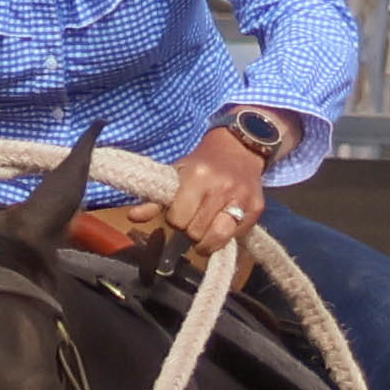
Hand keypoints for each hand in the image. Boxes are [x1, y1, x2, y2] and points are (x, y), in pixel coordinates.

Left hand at [129, 120, 275, 258]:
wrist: (240, 148)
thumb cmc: (202, 164)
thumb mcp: (176, 175)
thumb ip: (154, 199)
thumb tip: (133, 217)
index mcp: (198, 177)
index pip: (178, 219)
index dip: (175, 219)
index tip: (179, 212)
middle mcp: (222, 188)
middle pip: (195, 232)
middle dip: (190, 230)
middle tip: (193, 218)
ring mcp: (242, 199)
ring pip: (217, 238)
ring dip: (207, 240)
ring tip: (204, 230)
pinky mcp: (256, 209)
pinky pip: (235, 237)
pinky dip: (226, 237)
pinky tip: (221, 224)